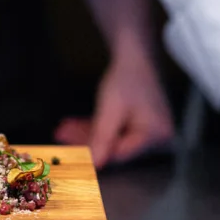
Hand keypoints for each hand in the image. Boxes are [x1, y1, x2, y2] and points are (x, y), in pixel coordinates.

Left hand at [57, 50, 175, 167]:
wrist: (135, 55)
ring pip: (111, 138)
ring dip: (86, 134)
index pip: (120, 153)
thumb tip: (94, 164)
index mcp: (156, 134)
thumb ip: (102, 138)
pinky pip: (115, 131)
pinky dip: (95, 128)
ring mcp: (149, 131)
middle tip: (61, 137)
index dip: (94, 154)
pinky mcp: (139, 125)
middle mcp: (157, 137)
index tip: (72, 154)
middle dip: (85, 141)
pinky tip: (73, 126)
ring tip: (62, 130)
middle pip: (114, 146)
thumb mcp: (110, 110)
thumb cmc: (127, 78)